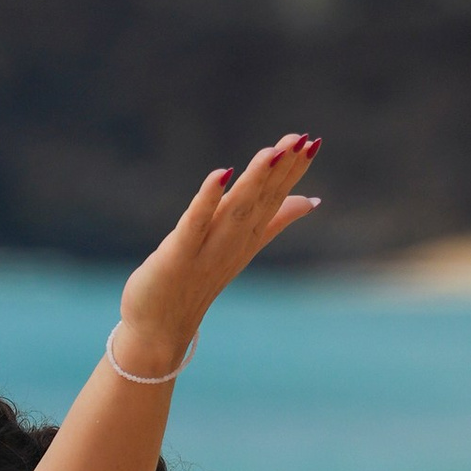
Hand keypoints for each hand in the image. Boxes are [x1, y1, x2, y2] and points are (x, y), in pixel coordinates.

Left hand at [114, 136, 321, 372]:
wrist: (158, 331)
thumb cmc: (195, 285)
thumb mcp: (238, 248)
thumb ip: (274, 221)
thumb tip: (311, 200)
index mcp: (245, 240)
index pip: (272, 201)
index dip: (292, 172)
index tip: (312, 142)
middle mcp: (231, 245)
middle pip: (259, 203)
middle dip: (280, 170)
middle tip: (302, 139)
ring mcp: (206, 252)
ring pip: (235, 211)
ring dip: (254, 181)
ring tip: (272, 152)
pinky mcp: (177, 257)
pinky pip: (194, 225)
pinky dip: (208, 200)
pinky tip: (220, 174)